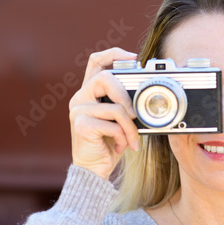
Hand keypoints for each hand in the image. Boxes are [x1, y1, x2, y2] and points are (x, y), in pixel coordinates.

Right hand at [69, 47, 138, 179]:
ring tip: (131, 141)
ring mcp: (78, 110)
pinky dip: (123, 137)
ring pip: (116, 107)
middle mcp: (80, 98)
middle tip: (135, 115)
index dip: (114, 54)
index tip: (133, 57)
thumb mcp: (120, 121)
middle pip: (105, 77)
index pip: (96, 61)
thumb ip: (125, 105)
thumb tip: (145, 94)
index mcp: (89, 93)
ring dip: (130, 128)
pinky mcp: (81, 125)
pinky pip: (113, 125)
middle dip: (126, 96)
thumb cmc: (109, 144)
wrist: (95, 170)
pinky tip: (120, 147)